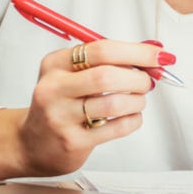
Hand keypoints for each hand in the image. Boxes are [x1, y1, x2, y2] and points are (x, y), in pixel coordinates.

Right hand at [14, 39, 163, 176]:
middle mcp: (54, 88)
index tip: (159, 55)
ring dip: (137, 101)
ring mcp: (60, 117)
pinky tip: (130, 116)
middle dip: (138, 78)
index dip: (137, 51)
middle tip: (148, 81)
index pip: (102, 50)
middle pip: (107, 76)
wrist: (33, 143)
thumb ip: (111, 60)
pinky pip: (116, 128)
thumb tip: (154, 50)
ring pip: (114, 104)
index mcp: (55, 64)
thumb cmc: (62, 102)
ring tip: (138, 100)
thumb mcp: (76, 73)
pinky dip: (133, 120)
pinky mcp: (72, 141)